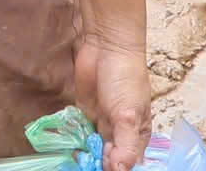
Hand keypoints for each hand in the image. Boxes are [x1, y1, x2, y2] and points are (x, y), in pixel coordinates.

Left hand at [74, 33, 151, 170]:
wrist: (106, 47)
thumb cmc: (125, 80)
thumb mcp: (128, 115)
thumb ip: (125, 145)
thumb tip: (120, 170)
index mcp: (137, 137)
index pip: (127, 163)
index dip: (115, 168)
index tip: (104, 167)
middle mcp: (120, 133)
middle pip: (109, 158)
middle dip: (99, 163)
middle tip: (86, 163)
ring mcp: (101, 122)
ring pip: (93, 147)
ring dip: (85, 154)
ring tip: (77, 159)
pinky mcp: (84, 111)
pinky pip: (79, 131)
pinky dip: (74, 139)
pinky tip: (68, 147)